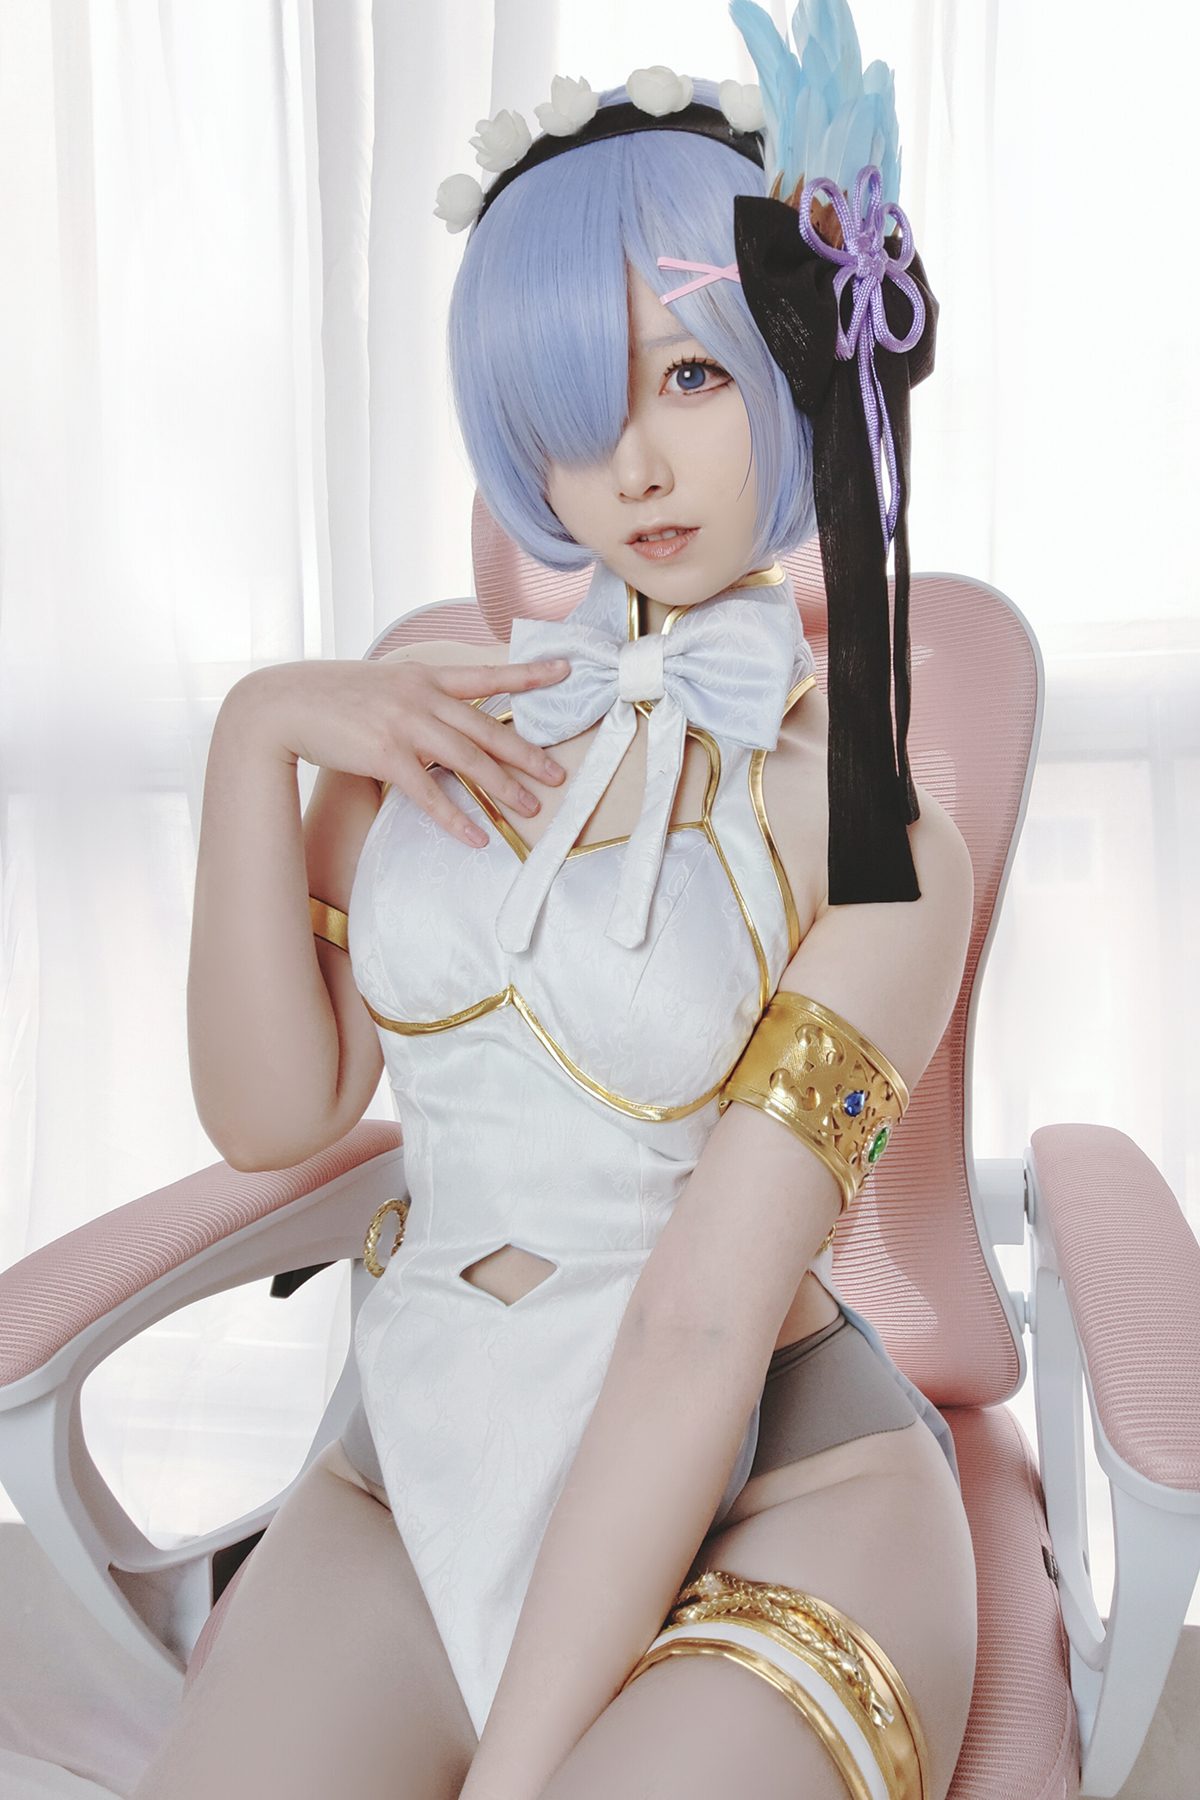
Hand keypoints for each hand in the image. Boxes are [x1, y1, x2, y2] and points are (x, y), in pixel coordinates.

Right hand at [225, 653, 571, 847]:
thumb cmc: (331, 695)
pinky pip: (430, 794)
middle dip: (527, 754)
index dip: (529, 674)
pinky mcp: (385, 755)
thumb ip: (417, 696)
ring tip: (530, 809)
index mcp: (425, 675)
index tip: (565, 670)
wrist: (283, 702)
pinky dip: (456, 818)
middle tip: (558, 776)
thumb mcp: (383, 682)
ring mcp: (405, 725)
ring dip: (503, 788)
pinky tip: (477, 837)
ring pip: (468, 761)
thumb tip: (443, 716)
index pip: (488, 673)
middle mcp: (422, 697)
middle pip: (488, 728)